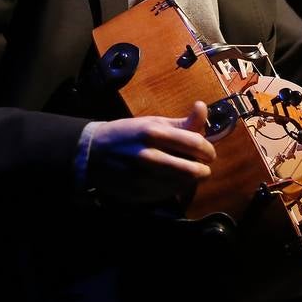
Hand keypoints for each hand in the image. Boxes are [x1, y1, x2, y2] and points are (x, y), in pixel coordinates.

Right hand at [84, 101, 219, 206]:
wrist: (93, 152)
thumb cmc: (128, 134)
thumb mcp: (154, 122)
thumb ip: (182, 121)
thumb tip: (203, 107)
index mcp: (154, 133)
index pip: (196, 144)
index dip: (208, 150)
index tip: (208, 153)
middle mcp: (149, 156)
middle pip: (193, 170)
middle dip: (204, 169)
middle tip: (202, 167)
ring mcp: (142, 177)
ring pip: (183, 184)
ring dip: (190, 180)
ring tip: (186, 173)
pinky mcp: (138, 193)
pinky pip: (169, 194)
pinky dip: (176, 188)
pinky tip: (170, 180)